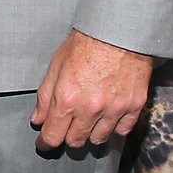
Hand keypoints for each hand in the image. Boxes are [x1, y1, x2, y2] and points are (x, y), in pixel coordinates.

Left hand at [32, 30, 151, 151]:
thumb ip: (45, 96)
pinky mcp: (134, 106)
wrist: (120, 30)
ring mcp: (114, 109)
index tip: (45, 143)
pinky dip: (114, 127)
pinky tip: (109, 117)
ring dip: (91, 133)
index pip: (53, 136)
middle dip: (68, 137)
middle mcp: (90, 109)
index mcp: (67, 100)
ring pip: (99, 139)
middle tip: (68, 126)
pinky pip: (122, 131)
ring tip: (89, 120)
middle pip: (76, 142)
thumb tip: (38, 119)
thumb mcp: (56, 65)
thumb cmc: (87, 43)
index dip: (46, 142)